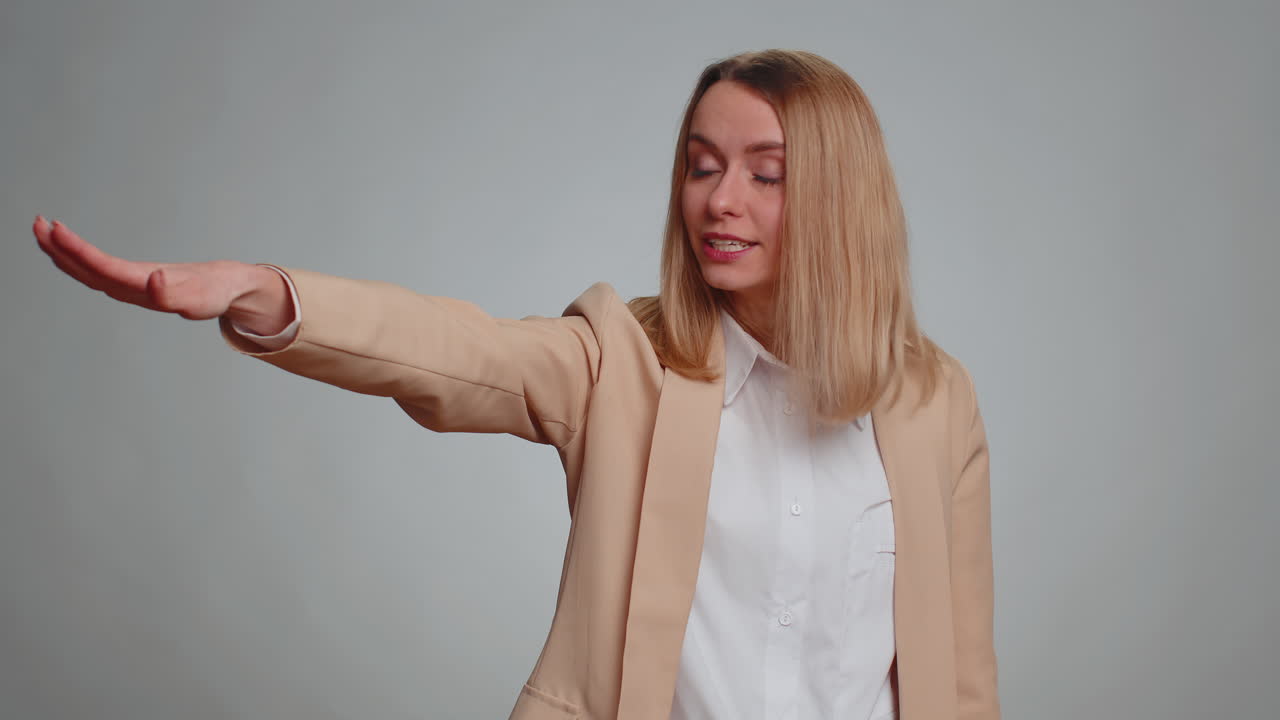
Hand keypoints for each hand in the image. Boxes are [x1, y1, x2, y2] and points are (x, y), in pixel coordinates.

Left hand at [32, 216, 291, 330]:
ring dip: (61, 252)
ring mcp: (130, 288)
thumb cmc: (219, 291)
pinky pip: (95, 269)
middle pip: (89, 274)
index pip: (108, 272)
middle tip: (39, 225)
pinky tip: (64, 242)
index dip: (81, 253)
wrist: (228, 291)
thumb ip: (180, 292)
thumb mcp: (207, 293)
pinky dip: (75, 255)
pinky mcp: (131, 281)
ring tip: (41, 228)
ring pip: (87, 272)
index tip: (59, 232)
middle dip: (60, 250)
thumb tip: (154, 283)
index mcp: (149, 293)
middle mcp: (133, 292)